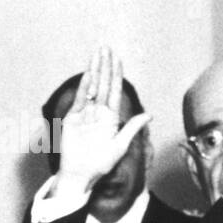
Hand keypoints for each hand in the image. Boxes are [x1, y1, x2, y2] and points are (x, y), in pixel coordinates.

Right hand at [52, 46, 151, 198]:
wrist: (81, 175)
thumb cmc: (101, 164)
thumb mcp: (120, 145)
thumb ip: (133, 128)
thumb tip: (150, 115)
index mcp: (111, 118)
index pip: (115, 91)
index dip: (116, 74)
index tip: (117, 59)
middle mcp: (98, 112)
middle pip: (103, 84)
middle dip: (105, 65)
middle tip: (106, 47)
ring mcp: (85, 114)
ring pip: (91, 87)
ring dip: (94, 70)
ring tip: (97, 53)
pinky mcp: (72, 118)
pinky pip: (80, 99)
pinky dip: (85, 86)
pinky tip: (90, 74)